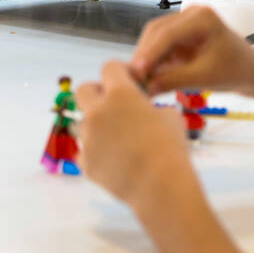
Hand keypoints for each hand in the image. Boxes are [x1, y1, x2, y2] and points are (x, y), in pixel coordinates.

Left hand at [74, 60, 190, 208]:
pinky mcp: (85, 162)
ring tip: (118, 138)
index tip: (132, 81)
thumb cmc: (169, 145)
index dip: (121, 71)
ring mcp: (88, 138)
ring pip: (83, 123)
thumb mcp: (170, 115)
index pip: (109, 68)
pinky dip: (97, 152)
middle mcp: (97, 112)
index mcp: (119, 94)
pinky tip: (114, 159)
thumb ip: (152, 107)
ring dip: (96, 125)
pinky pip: (85, 151)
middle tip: (115, 105)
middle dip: (97, 93)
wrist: (159, 185)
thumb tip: (146, 111)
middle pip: (83, 90)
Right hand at [130, 5, 253, 95]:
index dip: (149, 53)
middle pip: (156, 32)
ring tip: (137, 81)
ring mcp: (185, 23)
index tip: (136, 72)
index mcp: (201, 17)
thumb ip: (173, 81)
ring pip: (155, 39)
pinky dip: (154, 62)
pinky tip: (148, 78)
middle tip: (131, 79)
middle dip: (144, 56)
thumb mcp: (204, 78)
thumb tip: (145, 88)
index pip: (167, 34)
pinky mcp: (181, 35)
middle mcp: (190, 14)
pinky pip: (161, 47)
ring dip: (146, 59)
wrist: (252, 73)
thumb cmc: (235, 72)